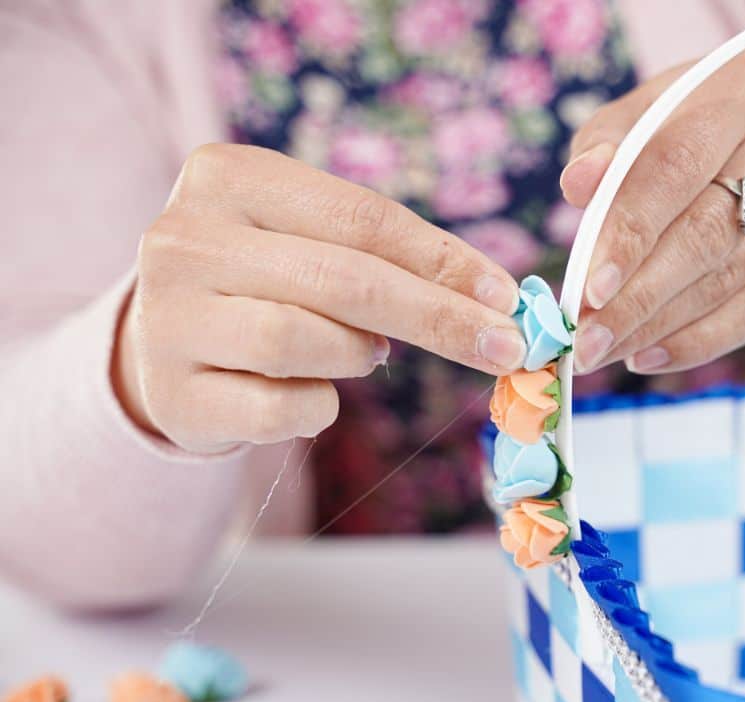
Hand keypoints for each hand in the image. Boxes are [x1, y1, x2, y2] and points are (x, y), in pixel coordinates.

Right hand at [115, 144, 525, 453]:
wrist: (165, 344)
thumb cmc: (265, 283)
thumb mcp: (312, 240)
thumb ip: (386, 256)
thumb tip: (494, 301)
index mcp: (230, 175)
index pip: (362, 218)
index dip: (445, 262)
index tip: (506, 298)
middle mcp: (185, 238)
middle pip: (343, 280)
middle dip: (438, 318)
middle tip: (503, 348)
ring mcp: (167, 317)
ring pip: (300, 341)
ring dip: (356, 356)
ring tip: (359, 353)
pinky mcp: (171, 393)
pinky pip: (277, 410)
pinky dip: (315, 408)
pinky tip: (310, 395)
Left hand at [559, 51, 744, 373]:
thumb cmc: (688, 134)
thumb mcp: (642, 121)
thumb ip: (604, 147)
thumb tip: (579, 184)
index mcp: (743, 87)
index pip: (678, 165)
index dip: (631, 231)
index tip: (587, 288)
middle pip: (706, 232)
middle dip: (638, 296)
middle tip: (587, 338)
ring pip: (728, 279)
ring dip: (657, 326)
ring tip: (604, 350)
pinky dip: (697, 342)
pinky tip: (648, 357)